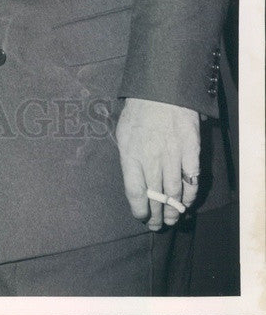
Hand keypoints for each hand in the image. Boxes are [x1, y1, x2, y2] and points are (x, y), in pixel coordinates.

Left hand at [115, 97, 199, 229]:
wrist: (162, 89)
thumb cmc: (138, 111)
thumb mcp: (123, 132)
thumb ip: (128, 158)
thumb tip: (134, 183)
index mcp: (131, 154)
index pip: (135, 193)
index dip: (139, 211)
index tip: (141, 217)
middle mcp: (152, 158)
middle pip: (156, 197)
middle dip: (157, 216)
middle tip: (157, 225)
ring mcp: (173, 155)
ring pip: (175, 193)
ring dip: (174, 210)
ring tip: (172, 219)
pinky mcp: (191, 151)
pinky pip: (192, 181)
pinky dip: (190, 195)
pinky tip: (187, 202)